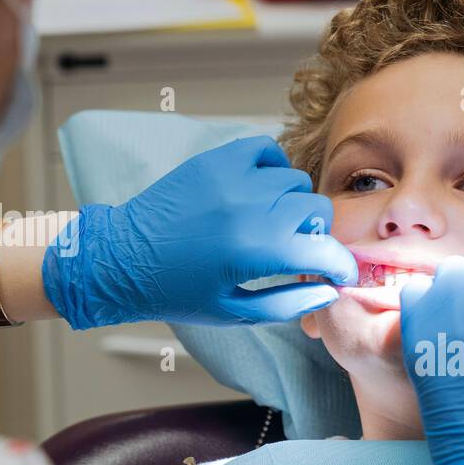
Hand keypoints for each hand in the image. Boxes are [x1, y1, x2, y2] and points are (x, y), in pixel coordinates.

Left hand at [42, 136, 356, 328]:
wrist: (122, 260)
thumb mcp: (236, 313)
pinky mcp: (216, 161)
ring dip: (294, 204)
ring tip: (273, 222)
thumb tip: (329, 291)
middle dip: (317, 234)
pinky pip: (266, 151)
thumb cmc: (177, 292)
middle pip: (317, 209)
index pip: (326, 250)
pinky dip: (273, 169)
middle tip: (297, 250)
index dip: (342, 265)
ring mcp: (233, 179)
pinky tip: (261, 191)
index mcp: (257, 250)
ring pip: (295, 181)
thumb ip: (289, 302)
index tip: (339, 273)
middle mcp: (250, 208)